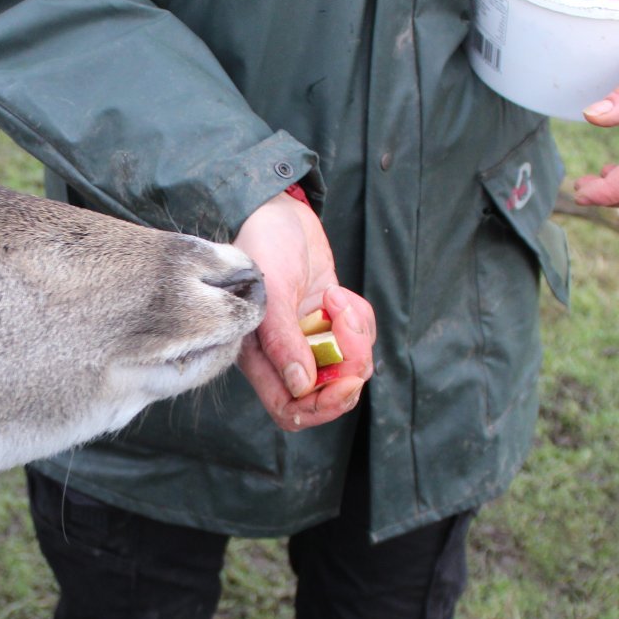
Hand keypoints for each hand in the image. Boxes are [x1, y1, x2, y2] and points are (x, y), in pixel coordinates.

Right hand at [232, 192, 375, 431]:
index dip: (322, 407)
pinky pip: (358, 337)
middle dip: (347, 368)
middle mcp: (284, 355)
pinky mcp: (329, 319)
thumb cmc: (261, 245)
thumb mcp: (270, 291)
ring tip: (338, 300)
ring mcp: (309, 338)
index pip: (291, 410)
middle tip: (348, 330)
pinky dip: (358, 318)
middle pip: (326, 392)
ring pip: (348, 365)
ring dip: (354, 336)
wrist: (274, 209)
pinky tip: (338, 293)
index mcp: (260, 358)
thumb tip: (300, 386)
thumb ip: (283, 341)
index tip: (346, 382)